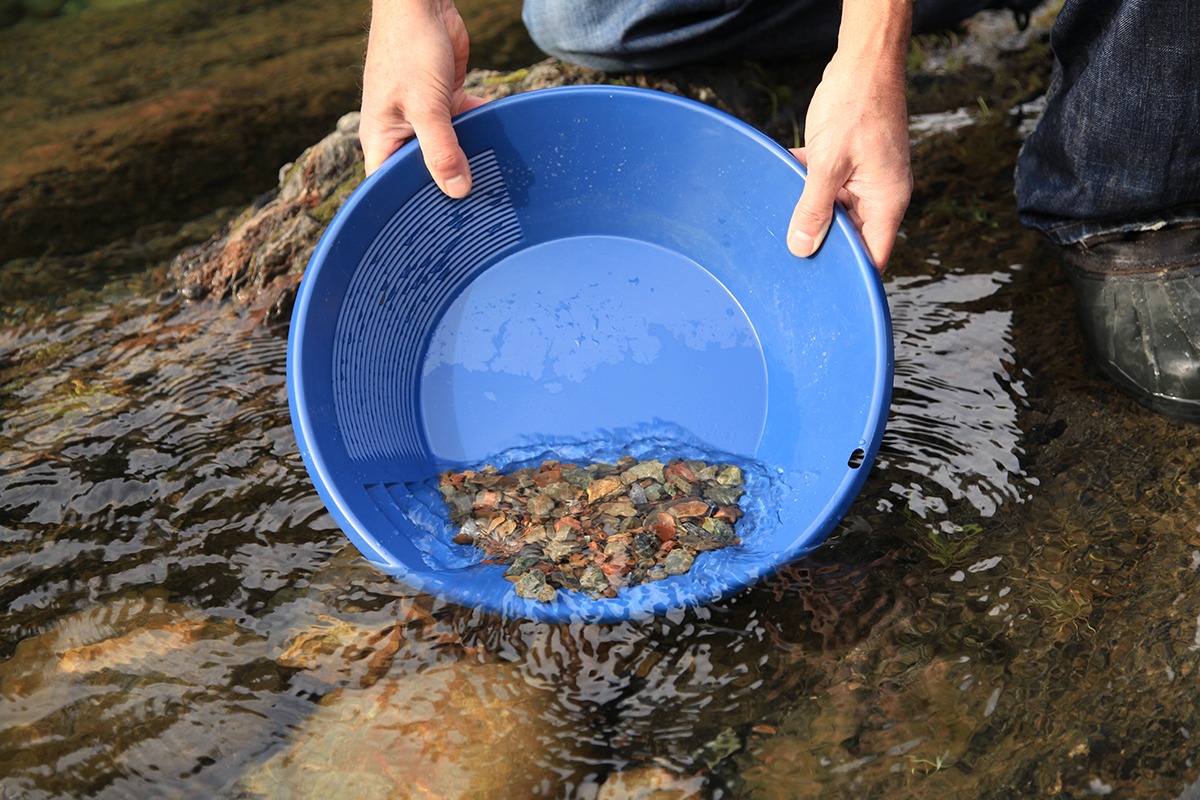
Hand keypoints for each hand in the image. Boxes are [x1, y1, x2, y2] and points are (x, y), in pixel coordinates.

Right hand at [359, 0, 486, 195]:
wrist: (422, 3)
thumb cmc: (407, 48)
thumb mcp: (426, 106)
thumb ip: (442, 149)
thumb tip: (458, 190)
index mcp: (381, 139)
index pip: (389, 188)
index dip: (408, 210)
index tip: (437, 230)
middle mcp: (401, 133)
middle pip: (424, 173)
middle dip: (448, 186)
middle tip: (478, 213)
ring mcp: (424, 118)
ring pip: (450, 151)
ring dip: (471, 159)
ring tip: (497, 183)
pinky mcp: (446, 101)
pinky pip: (466, 126)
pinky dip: (483, 130)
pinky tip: (504, 143)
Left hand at [786, 7, 912, 270]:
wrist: (863, 60)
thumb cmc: (856, 106)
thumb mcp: (827, 163)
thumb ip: (814, 208)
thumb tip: (802, 249)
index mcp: (886, 202)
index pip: (873, 257)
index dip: (851, 278)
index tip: (822, 293)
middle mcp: (879, 196)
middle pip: (850, 237)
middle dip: (821, 245)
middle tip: (785, 260)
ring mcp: (863, 180)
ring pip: (832, 212)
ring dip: (807, 212)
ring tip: (776, 222)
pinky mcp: (848, 165)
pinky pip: (824, 187)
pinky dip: (804, 185)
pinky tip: (781, 178)